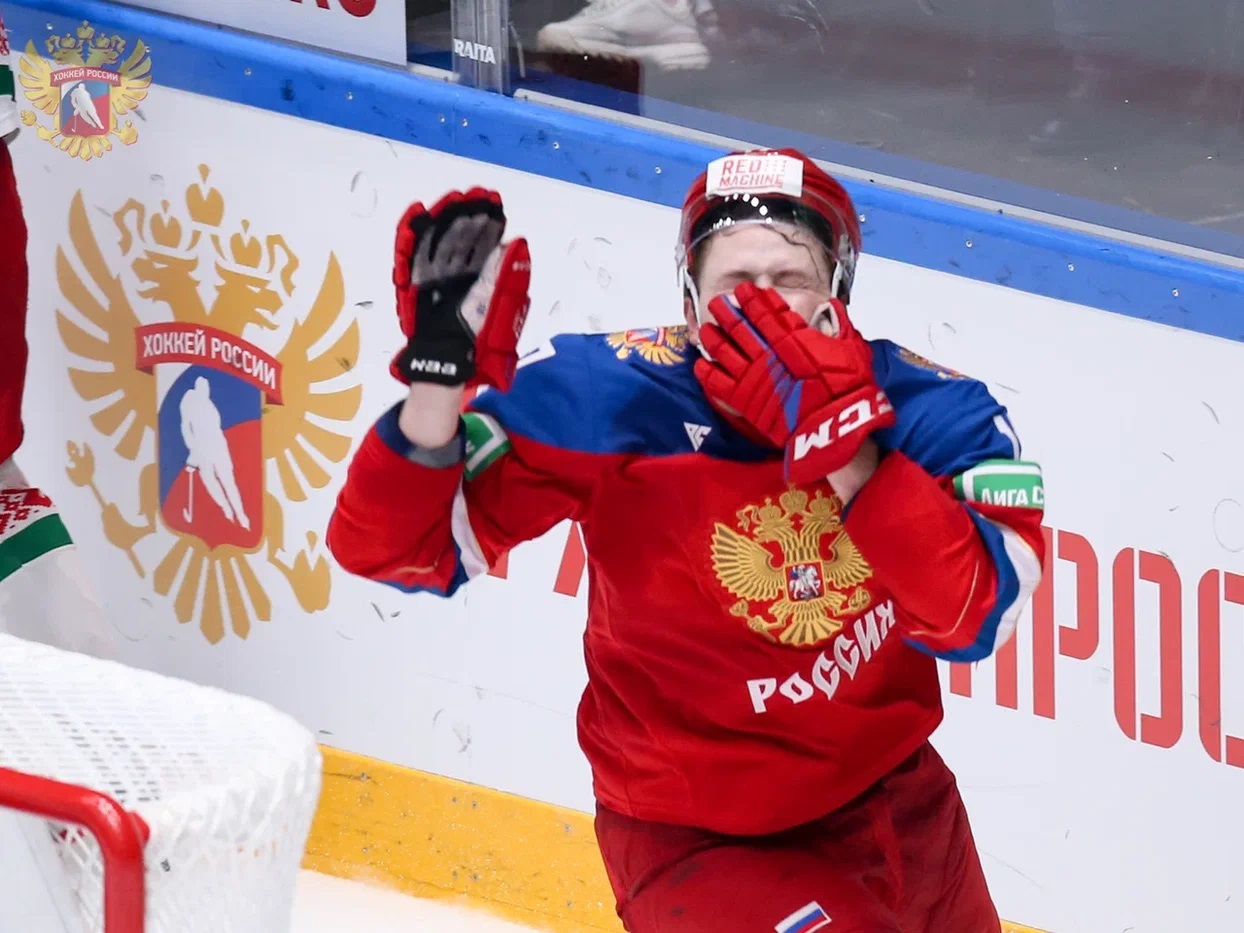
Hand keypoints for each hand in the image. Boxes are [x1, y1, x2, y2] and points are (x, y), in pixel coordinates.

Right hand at [391, 188, 530, 390]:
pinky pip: (410, 254)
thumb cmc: (478, 337)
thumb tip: (516, 244)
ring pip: (438, 239)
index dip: (488, 222)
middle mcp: (456, 271)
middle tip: (475, 193)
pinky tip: (416, 215)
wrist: (450, 357)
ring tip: (452, 198)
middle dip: (467, 213)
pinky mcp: (414, 281)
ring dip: (444, 217)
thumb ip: (505, 275)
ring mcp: (434, 274)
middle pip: (460, 235)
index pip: (483, 242)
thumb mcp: (500, 304)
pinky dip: (411, 234)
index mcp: (478, 276)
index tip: (494, 202)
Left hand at [693, 283, 894, 482]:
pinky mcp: (744, 400)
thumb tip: (834, 306)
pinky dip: (706, 372)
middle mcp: (767, 352)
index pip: (765, 312)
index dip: (751, 299)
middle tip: (717, 302)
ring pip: (723, 350)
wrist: (832, 424)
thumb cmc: (846, 387)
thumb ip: (840, 324)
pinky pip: (717, 383)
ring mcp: (752, 375)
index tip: (743, 290)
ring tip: (706, 328)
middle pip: (739, 326)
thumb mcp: (851, 348)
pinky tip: (700, 364)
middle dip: (726, 312)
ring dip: (713, 337)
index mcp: (791, 337)